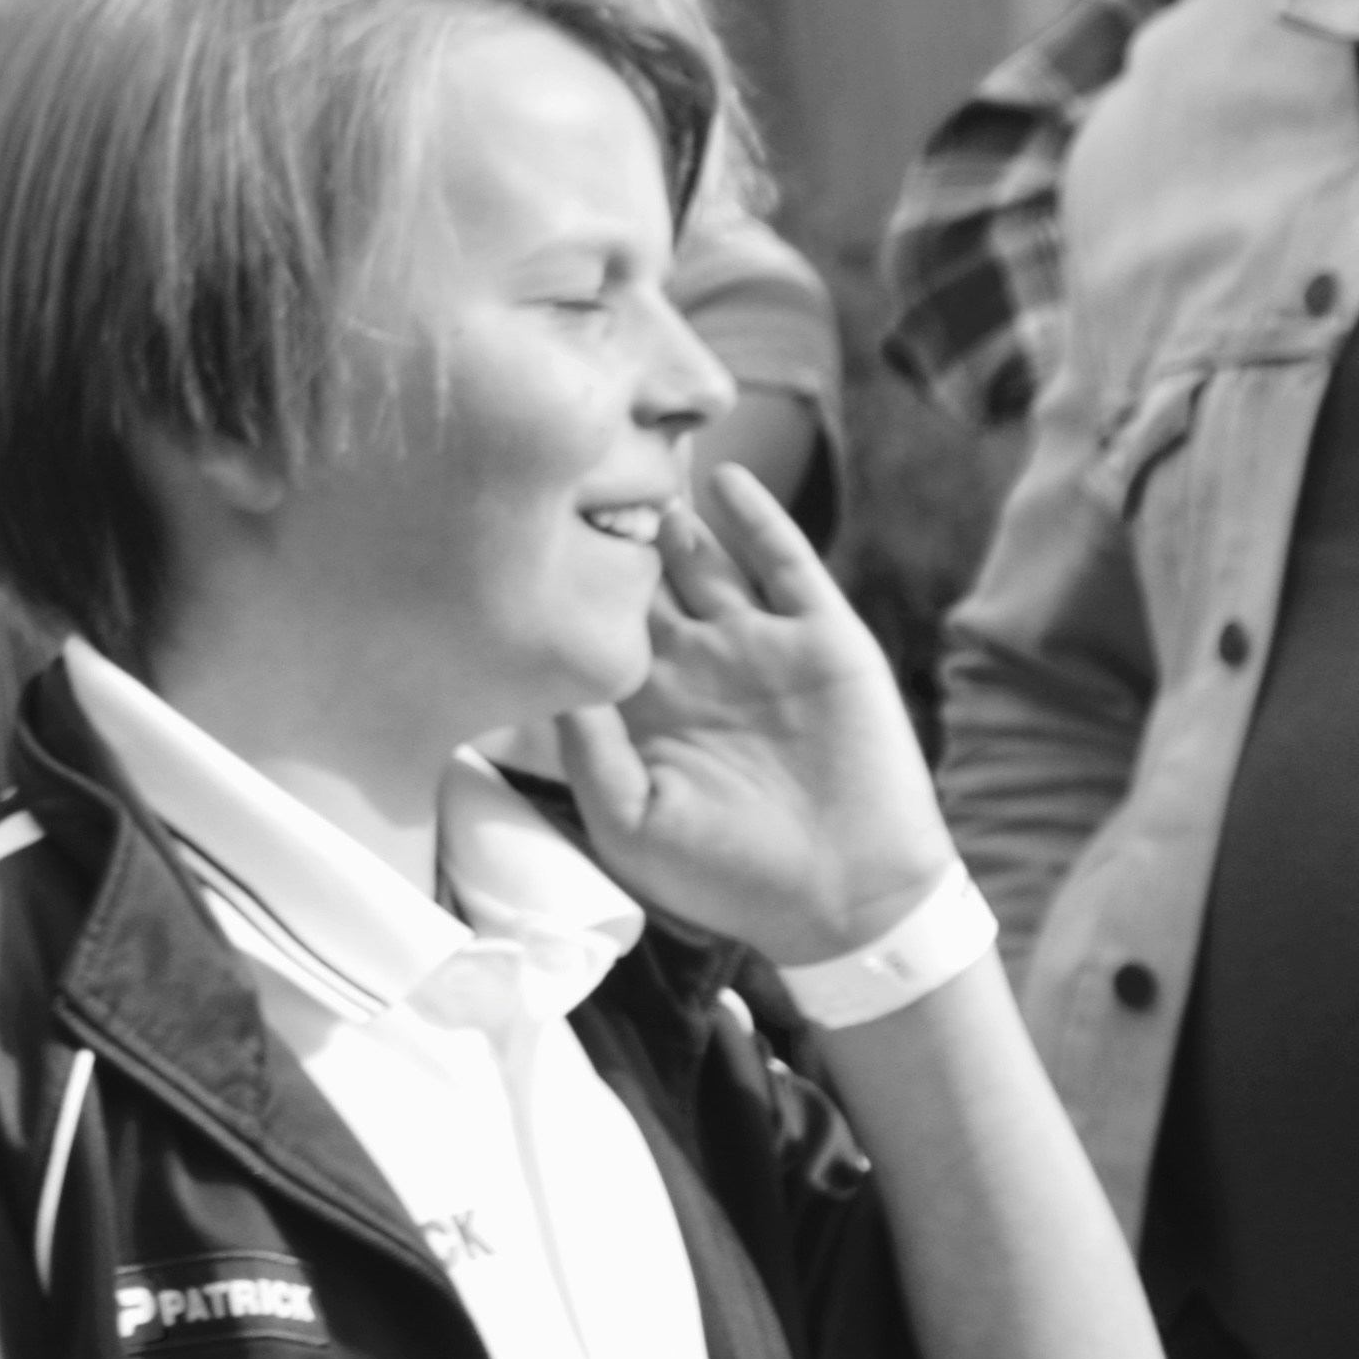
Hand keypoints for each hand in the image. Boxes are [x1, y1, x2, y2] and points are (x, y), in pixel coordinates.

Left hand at [557, 465, 951, 967]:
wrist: (846, 896)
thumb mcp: (631, 821)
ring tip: (631, 462)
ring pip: (705, 561)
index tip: (512, 536)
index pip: (592, 627)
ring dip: (671, 516)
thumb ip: (588, 750)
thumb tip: (548, 676)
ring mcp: (760, 645)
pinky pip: (786, 564)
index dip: (559, 584)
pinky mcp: (823, 638)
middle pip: (642, 579)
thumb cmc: (729, 874)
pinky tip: (725, 480)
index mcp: (645, 706)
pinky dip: (757, 520)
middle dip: (606, 532)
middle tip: (564, 473)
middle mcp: (697, 665)